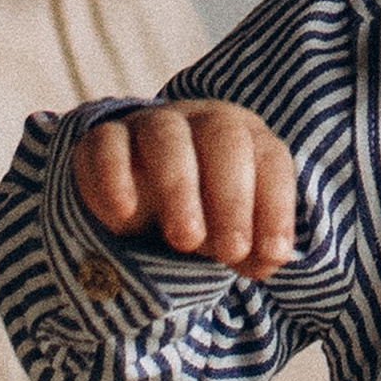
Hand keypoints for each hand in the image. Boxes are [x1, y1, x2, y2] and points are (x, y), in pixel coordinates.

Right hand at [71, 105, 297, 279]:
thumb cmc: (204, 215)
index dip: (276, 207)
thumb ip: (255, 249)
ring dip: (179, 187)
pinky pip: (108, 143)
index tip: (272, 253)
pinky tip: (125, 214)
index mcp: (245, 138)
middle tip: (230, 251)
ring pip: (166, 136)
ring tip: (185, 239)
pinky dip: (115, 175)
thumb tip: (269, 258)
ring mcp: (151, 125)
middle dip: (231, 198)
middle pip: (223, 137)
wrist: (137, 198)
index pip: (270, 160)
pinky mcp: (105, 139)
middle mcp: (201, 122)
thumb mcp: (231, 234)